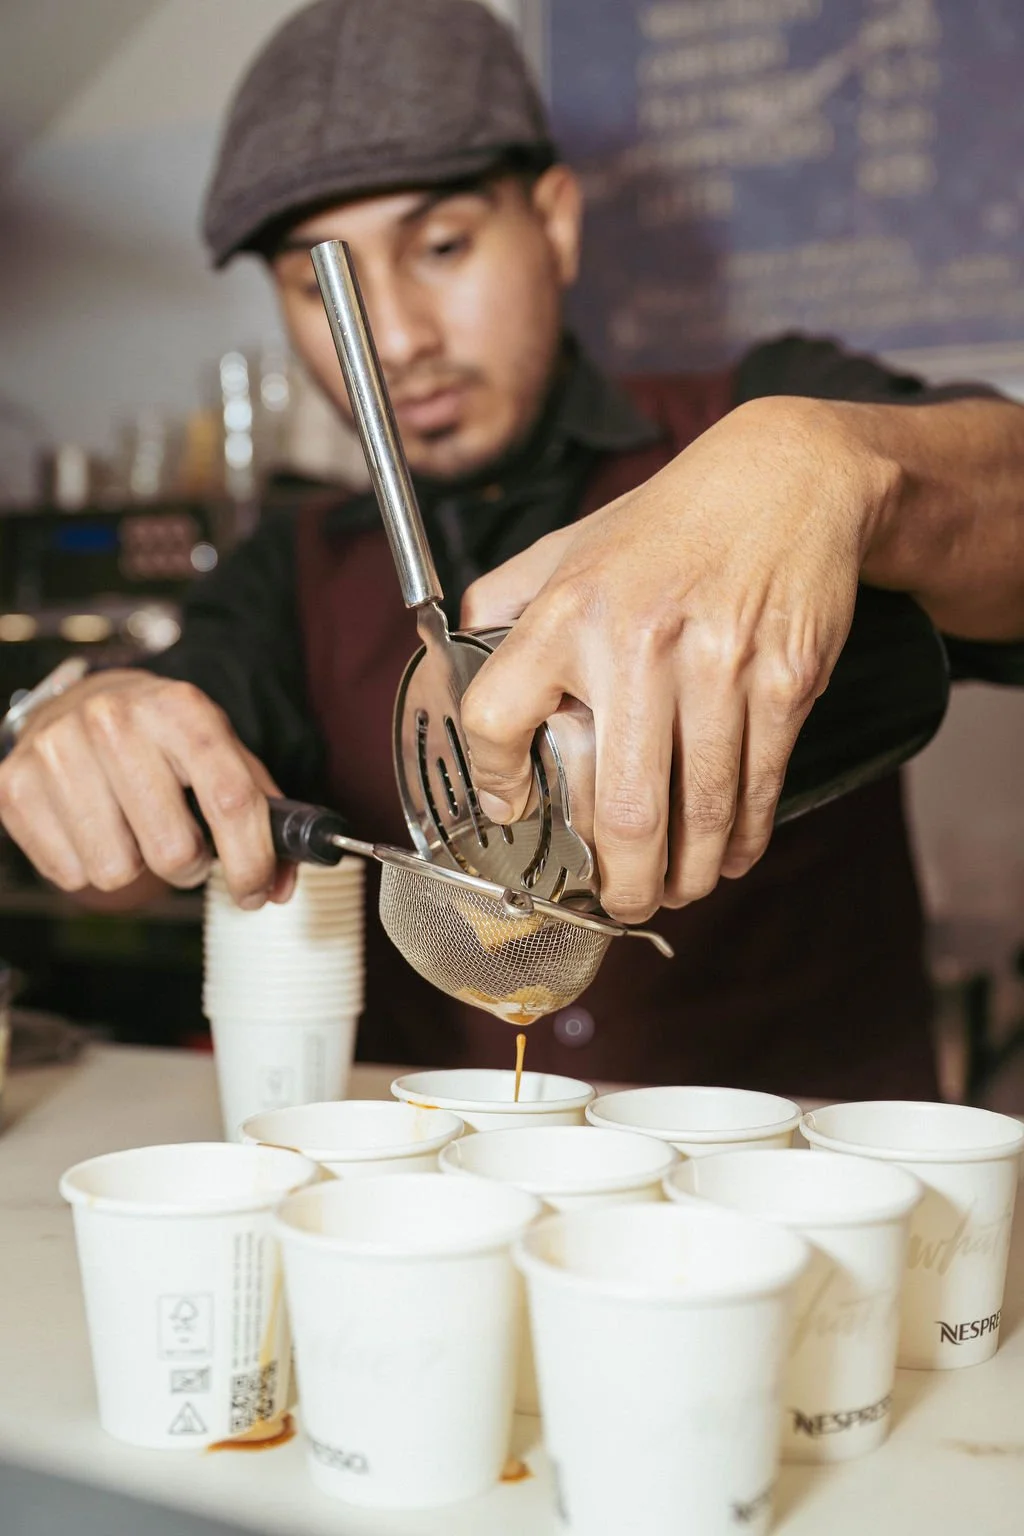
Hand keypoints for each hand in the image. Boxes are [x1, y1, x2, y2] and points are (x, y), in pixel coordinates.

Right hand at [0, 670, 294, 908]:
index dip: (251, 861)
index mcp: (180, 708)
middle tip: (181, 844)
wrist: (81, 702)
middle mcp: (115, 720)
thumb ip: (260, 816)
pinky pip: (71, 874)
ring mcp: (58, 749)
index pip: (229, 798)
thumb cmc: (161, 739)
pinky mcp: (14, 784)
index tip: (255, 893)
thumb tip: (281, 885)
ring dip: (135, 865)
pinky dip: (88, 865)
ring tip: (133, 829)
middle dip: (188, 865)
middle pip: (172, 849)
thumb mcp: (220, 753)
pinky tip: (93, 826)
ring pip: (118, 871)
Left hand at [460, 396, 896, 921]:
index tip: (516, 811)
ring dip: (688, 874)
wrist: (787, 481)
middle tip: (618, 901)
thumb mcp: (569, 545)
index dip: (498, 784)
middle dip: (621, 882)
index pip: (497, 721)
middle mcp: (638, 642)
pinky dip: (745, 837)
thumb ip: (504, 601)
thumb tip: (449, 662)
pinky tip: (731, 853)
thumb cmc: (668, 524)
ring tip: (676, 889)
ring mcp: (719, 666)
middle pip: (622, 808)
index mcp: (567, 610)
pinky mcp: (784, 681)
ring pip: (701, 812)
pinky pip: (759, 785)